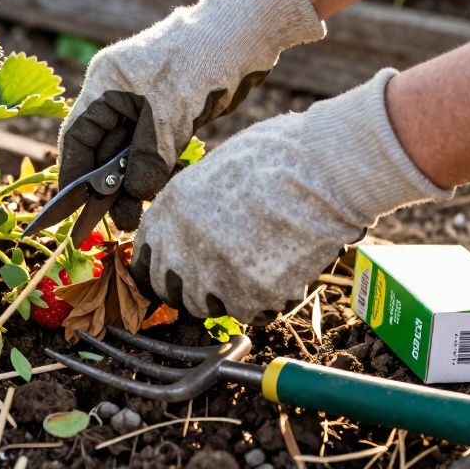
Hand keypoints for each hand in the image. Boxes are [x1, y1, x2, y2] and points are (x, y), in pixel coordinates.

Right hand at [58, 0, 324, 229]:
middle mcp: (120, 94)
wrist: (246, 33)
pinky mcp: (173, 113)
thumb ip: (148, 156)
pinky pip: (156, 150)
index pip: (77, 135)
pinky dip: (157, 171)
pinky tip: (161, 190)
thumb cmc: (200, 59)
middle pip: (103, 148)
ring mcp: (146, 104)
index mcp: (106, 83)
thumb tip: (135, 196)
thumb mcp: (169, 112)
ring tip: (136, 216)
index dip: (72, 173)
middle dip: (107, 186)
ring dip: (134, 184)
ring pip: (131, 153)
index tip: (72, 207)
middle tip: (115, 221)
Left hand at [133, 70, 451, 321]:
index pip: (144, 259)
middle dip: (189, 289)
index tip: (173, 273)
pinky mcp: (252, 294)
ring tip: (252, 274)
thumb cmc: (280, 156)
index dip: (159, 269)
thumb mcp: (216, 170)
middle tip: (216, 280)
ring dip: (224, 297)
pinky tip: (279, 278)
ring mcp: (215, 273)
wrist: (324, 168)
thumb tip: (190, 225)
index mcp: (171, 209)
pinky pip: (249, 313)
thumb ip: (194, 204)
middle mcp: (184, 245)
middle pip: (171, 290)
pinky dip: (262, 303)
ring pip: (206, 306)